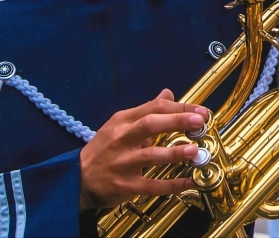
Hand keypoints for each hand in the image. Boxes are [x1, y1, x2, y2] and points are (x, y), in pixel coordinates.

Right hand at [79, 89, 207, 210]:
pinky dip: (170, 185)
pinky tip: (187, 182)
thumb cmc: (104, 148)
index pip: (153, 107)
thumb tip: (168, 93)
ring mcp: (123, 162)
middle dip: (176, 121)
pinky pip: (150, 185)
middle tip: (199, 121)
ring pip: (150, 155)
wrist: (78, 177)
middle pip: (150, 124)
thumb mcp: (120, 123)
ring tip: (194, 151)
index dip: (179, 108)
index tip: (200, 111)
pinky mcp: (125, 185)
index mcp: (123, 120)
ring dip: (174, 153)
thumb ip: (146, 110)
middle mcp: (122, 138)